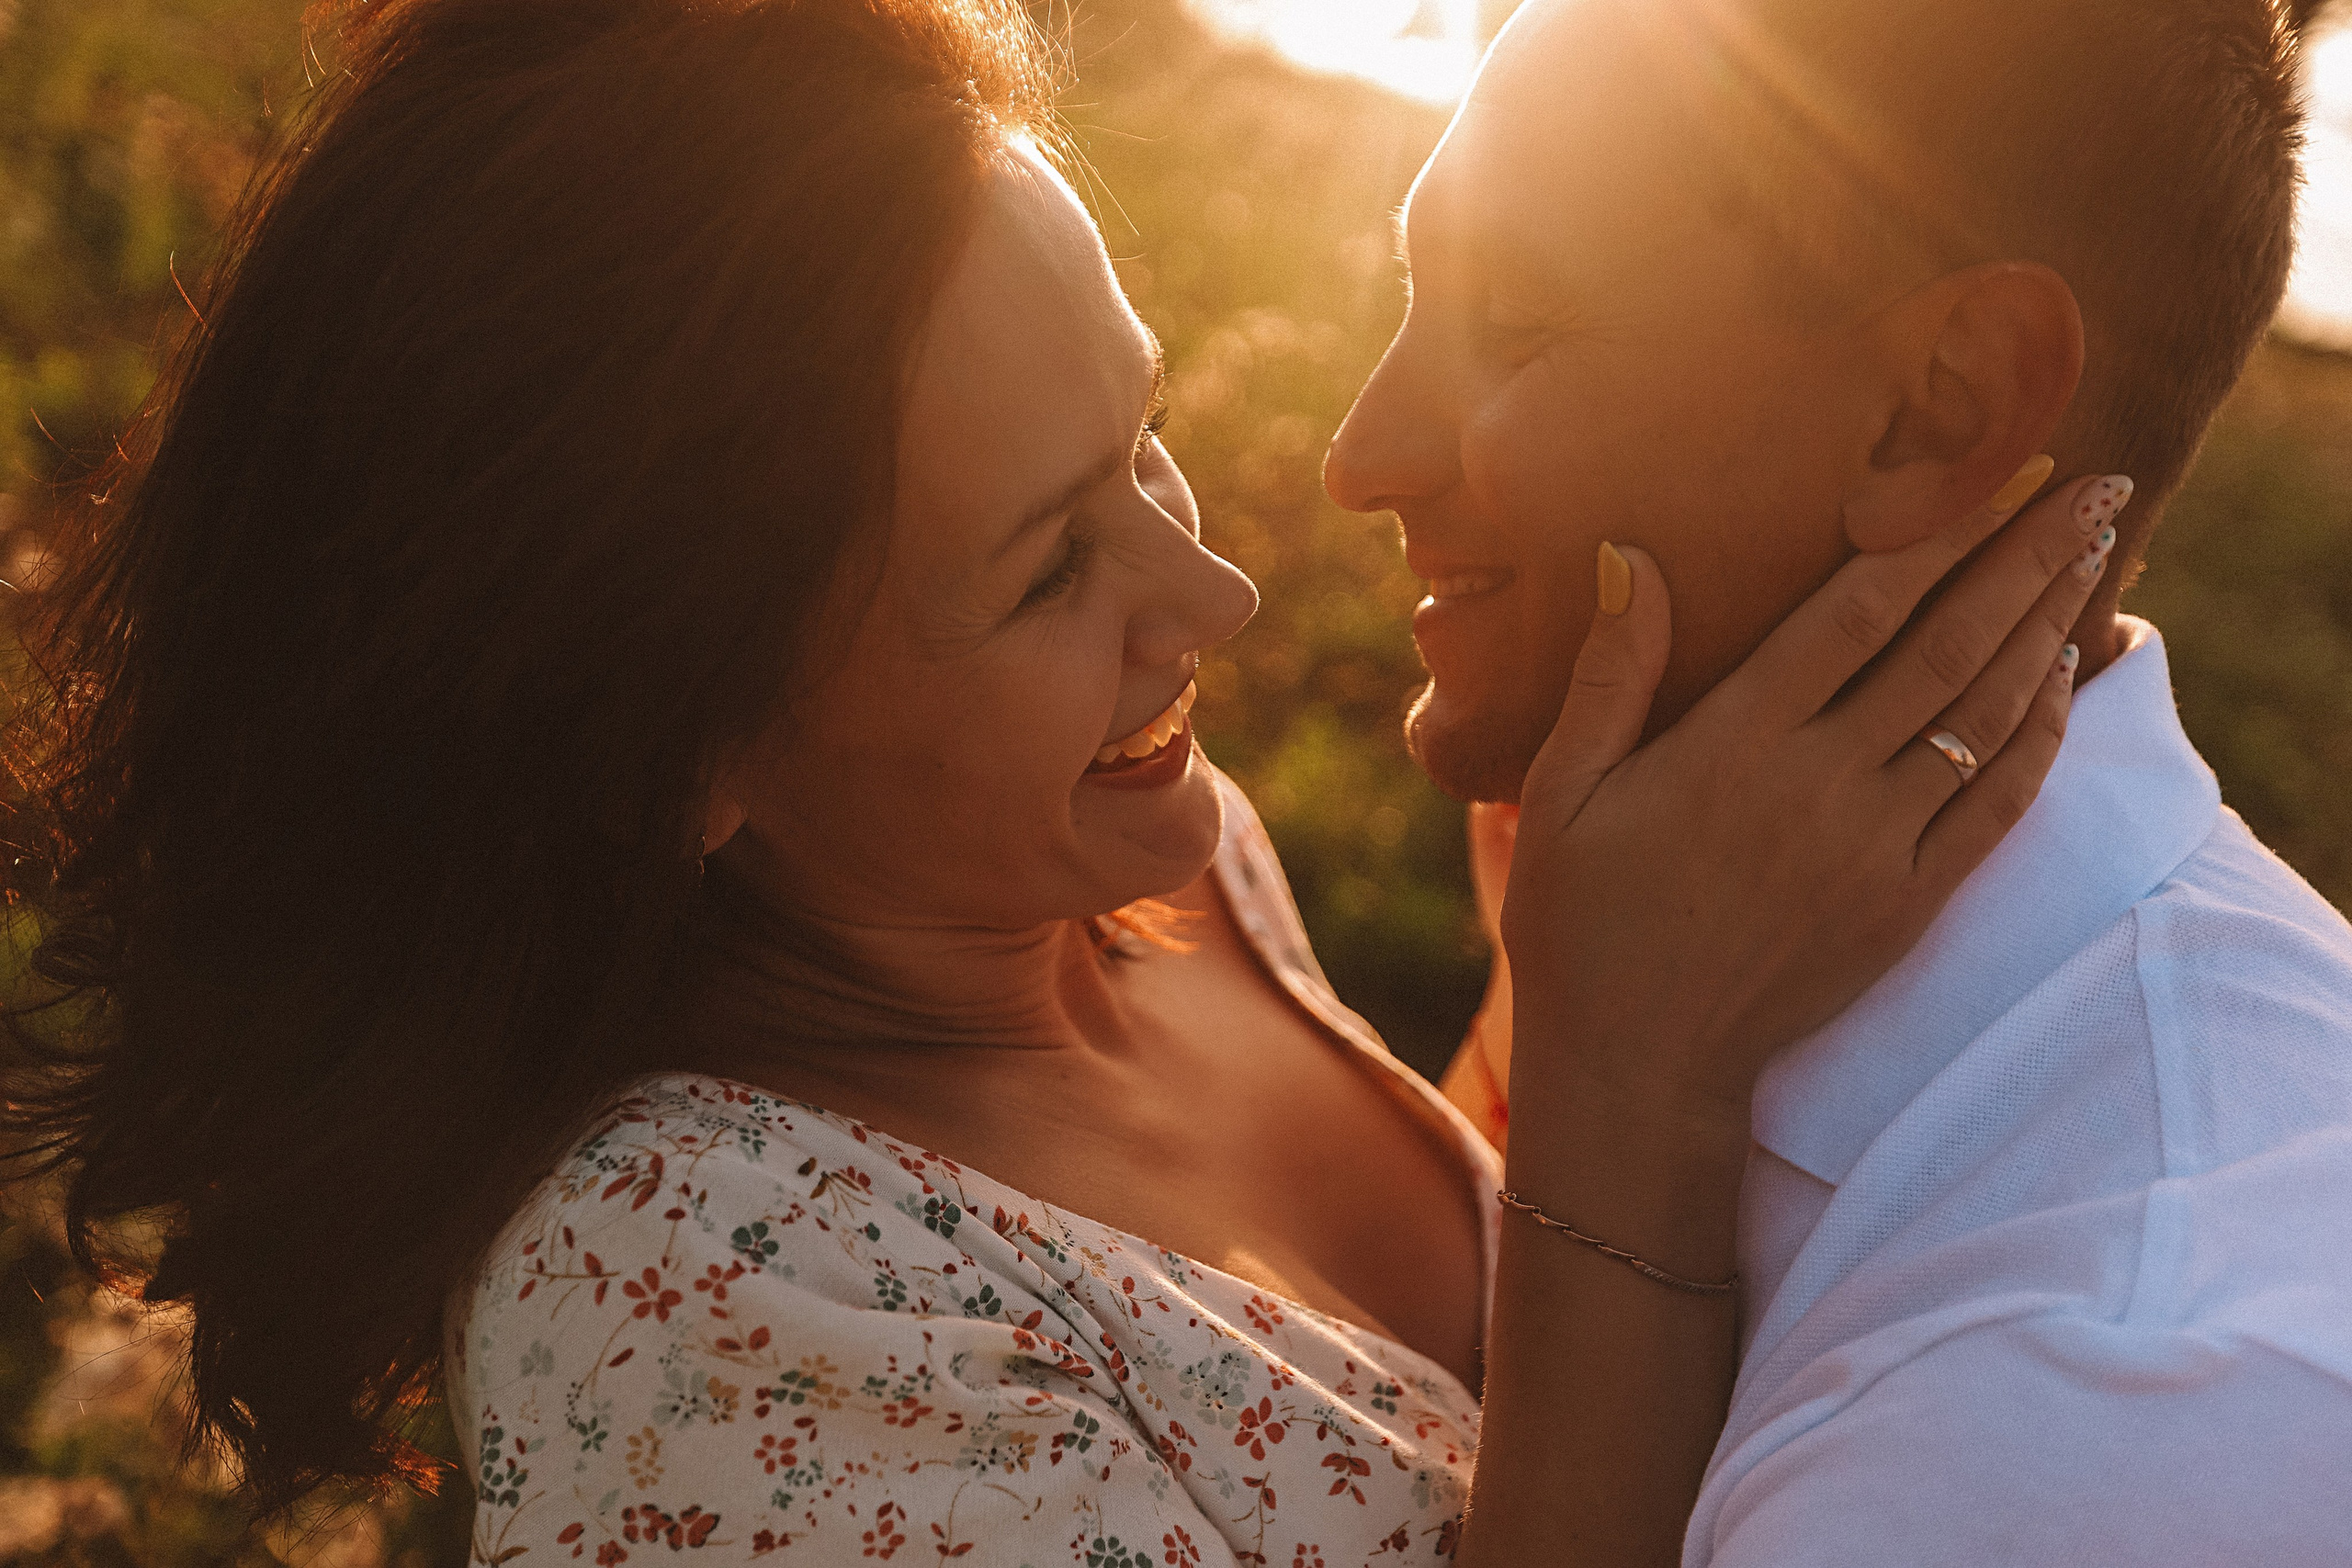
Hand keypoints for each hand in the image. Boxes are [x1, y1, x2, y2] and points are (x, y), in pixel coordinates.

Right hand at [1502, 469, 2125, 1124]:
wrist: (1638, 1067)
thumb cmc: (1580, 923)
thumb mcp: (1561, 794)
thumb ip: (1611, 674)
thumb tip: (1633, 555)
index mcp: (1733, 746)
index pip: (1858, 612)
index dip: (1937, 534)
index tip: (1998, 472)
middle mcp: (1819, 788)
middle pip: (1948, 648)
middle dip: (2026, 559)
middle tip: (2094, 488)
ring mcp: (1873, 851)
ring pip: (1985, 718)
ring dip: (2048, 629)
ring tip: (2095, 556)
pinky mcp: (1904, 907)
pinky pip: (1995, 808)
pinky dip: (2038, 735)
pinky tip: (2060, 678)